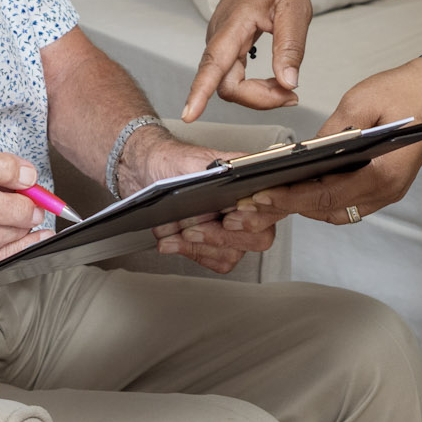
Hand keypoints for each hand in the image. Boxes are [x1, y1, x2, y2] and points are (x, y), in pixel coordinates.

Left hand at [126, 128, 287, 274]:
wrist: (145, 170)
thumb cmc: (171, 161)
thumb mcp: (191, 162)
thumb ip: (214, 175)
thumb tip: (228, 188)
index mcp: (251, 178)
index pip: (276, 202)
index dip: (259, 214)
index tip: (231, 216)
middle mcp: (249, 204)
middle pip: (261, 236)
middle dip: (222, 236)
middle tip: (192, 228)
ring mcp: (235, 226)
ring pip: (236, 252)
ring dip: (201, 246)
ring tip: (173, 235)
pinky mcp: (218, 243)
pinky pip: (220, 260)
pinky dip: (195, 253)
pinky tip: (174, 242)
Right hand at [182, 0, 313, 121]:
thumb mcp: (295, 9)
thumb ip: (290, 47)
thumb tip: (288, 82)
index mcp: (234, 22)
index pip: (213, 63)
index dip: (201, 91)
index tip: (189, 114)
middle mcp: (219, 34)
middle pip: (224, 83)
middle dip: (256, 98)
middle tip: (291, 96)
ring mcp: (219, 41)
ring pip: (228, 83)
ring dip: (257, 94)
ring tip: (287, 89)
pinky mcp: (224, 46)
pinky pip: (232, 76)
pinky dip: (254, 87)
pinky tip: (274, 82)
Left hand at [257, 59, 421, 226]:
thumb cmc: (406, 91)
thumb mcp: (360, 102)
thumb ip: (331, 132)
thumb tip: (302, 153)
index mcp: (382, 173)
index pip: (326, 196)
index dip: (290, 198)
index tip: (261, 196)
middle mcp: (387, 190)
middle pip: (329, 211)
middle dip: (290, 207)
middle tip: (255, 204)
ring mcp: (389, 191)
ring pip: (339, 212)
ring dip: (306, 207)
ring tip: (272, 198)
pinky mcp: (387, 185)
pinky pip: (350, 202)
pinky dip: (324, 199)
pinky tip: (302, 188)